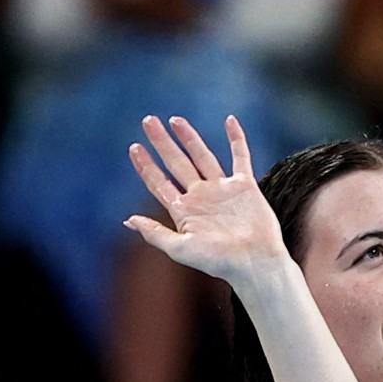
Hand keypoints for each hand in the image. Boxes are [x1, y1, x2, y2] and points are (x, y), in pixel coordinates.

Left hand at [125, 116, 286, 284]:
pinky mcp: (245, 185)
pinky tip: (229, 120)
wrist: (254, 262)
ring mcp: (222, 190)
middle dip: (162, 143)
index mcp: (183, 211)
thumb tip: (128, 220)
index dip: (145, 166)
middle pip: (176, 163)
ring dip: (189, 137)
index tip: (134, 147)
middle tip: (148, 120)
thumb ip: (154, 233)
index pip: (159, 183)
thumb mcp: (180, 249)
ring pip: (202, 156)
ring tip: (175, 119)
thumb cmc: (218, 261)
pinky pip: (240, 156)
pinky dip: (236, 138)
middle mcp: (200, 197)